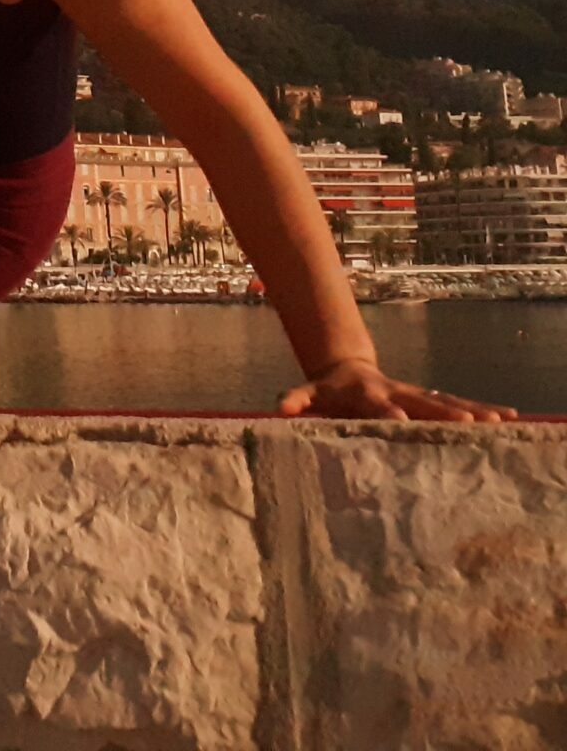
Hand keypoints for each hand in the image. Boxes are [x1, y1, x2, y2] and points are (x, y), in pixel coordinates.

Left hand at [278, 357, 516, 421]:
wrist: (347, 370)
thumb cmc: (329, 391)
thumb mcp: (309, 393)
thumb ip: (296, 399)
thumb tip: (280, 408)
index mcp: (368, 394)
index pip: (379, 404)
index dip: (387, 411)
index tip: (399, 419)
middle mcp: (397, 392)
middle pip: (422, 402)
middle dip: (444, 411)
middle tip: (469, 422)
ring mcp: (416, 395)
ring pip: (447, 402)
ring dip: (472, 410)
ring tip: (500, 419)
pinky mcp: (430, 400)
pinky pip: (459, 405)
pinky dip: (483, 410)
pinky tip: (510, 417)